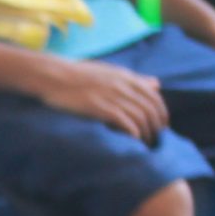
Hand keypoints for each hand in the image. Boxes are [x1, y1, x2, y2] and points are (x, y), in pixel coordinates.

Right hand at [39, 57, 169, 142]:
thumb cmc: (78, 75)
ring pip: (140, 117)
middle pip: (150, 109)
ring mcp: (112, 96)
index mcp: (126, 77)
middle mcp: (123, 86)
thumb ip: (134, 79)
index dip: (162, 113)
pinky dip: (133, 132)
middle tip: (154, 138)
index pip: (155, 97)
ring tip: (144, 143)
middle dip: (156, 126)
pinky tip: (132, 140)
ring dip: (145, 133)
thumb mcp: (110, 72)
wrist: (53, 76)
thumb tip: (156, 84)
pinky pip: (125, 122)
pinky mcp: (100, 107)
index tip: (162, 126)